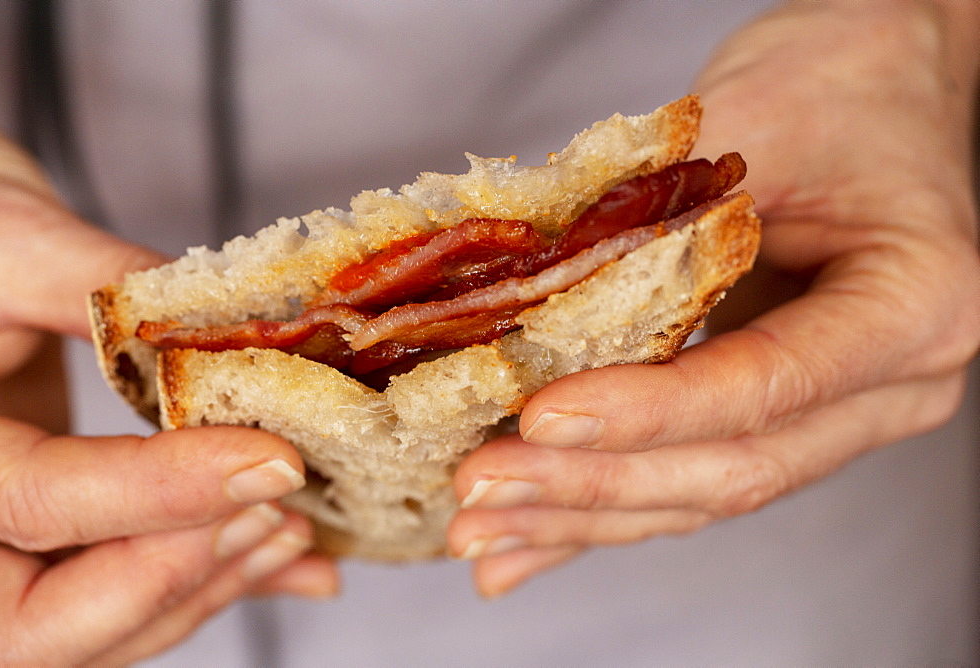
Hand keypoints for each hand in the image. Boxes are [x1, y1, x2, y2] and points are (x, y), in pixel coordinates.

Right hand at [0, 128, 337, 664]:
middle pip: (48, 619)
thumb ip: (105, 287)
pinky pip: (124, 598)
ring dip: (209, 583)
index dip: (162, 491)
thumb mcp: (8, 242)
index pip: (37, 503)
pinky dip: (210, 584)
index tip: (270, 460)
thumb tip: (229, 331)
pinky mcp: (50, 546)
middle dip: (181, 571)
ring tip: (297, 526)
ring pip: (97, 626)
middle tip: (278, 506)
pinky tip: (292, 564)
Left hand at [448, 1, 979, 596]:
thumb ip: (658, 213)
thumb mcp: (755, 116)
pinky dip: (600, 511)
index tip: (542, 418)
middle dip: (592, 484)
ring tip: (480, 531)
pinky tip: (524, 547)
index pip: (767, 384)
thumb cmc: (837, 82)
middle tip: (480, 491)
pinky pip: (685, 478)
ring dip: (581, 515)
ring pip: (701, 492)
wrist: (878, 84)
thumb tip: (521, 299)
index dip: (647, 411)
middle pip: (731, 467)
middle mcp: (889, 385)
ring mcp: (836, 414)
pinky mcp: (775, 416)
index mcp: (914, 304)